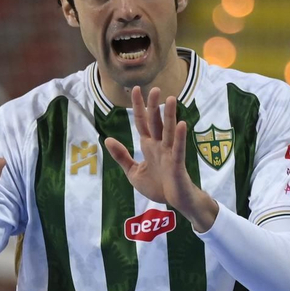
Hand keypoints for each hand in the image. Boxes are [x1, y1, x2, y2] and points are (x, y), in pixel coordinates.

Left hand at [103, 87, 219, 231]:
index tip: (135, 89)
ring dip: (169, 116)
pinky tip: (182, 124)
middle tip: (155, 89)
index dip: (139, 106)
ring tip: (170, 99)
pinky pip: (179, 148)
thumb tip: (108, 139)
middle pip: (156, 122)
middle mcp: (160, 146)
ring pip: (169, 131)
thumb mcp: (133, 172)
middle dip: (154, 106)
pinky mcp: (177, 164)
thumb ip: (122, 156)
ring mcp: (170, 153)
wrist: (174, 202)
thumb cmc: (157, 186)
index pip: (142, 122)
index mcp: (149, 146)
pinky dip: (180, 137)